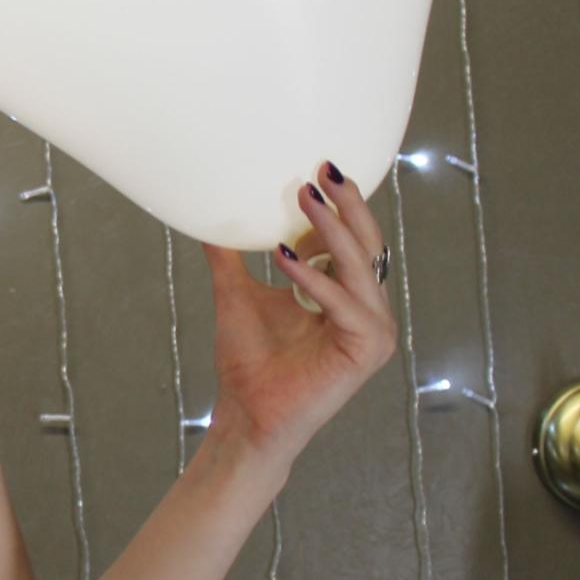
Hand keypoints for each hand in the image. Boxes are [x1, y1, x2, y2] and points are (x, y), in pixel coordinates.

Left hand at [199, 160, 398, 463]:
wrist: (246, 414)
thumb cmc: (248, 361)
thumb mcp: (236, 294)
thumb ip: (229, 257)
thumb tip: (206, 218)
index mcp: (345, 292)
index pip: (352, 237)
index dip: (338, 203)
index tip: (315, 166)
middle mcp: (366, 306)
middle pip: (366, 243)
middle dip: (345, 204)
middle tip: (323, 169)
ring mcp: (373, 328)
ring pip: (358, 265)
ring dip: (331, 230)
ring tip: (304, 198)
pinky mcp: (368, 348)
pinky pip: (344, 303)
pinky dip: (314, 278)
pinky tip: (284, 256)